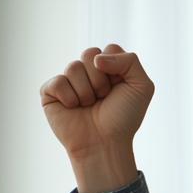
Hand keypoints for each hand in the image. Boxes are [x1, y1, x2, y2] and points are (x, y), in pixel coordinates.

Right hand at [39, 44, 153, 192]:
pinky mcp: (51, 91)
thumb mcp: (142, 87)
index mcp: (109, 67)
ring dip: (86, 91)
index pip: (109, 49)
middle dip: (101, 79)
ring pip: (73, 67)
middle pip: (90, 53)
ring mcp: (69, 80)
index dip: (116, 69)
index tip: (119, 88)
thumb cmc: (124, 118)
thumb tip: (96, 58)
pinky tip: (73, 108)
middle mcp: (88, 71)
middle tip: (104, 98)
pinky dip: (69, 98)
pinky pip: (57, 82)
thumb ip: (130, 61)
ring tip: (89, 105)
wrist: (105, 143)